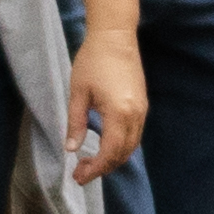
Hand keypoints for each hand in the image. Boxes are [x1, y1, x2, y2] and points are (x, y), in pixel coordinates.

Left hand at [62, 33, 150, 186]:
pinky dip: (120, 146)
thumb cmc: (93, 61)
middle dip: (103, 168)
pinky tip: (104, 146)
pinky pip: (134, 134)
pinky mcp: (142, 104)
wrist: (115, 37)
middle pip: (123, 153)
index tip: (78, 176)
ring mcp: (141, 110)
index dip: (95, 169)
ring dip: (113, 158)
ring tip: (90, 163)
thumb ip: (76, 123)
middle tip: (81, 174)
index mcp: (119, 113)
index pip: (110, 153)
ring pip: (131, 145)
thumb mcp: (78, 93)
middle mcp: (135, 115)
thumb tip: (71, 149)